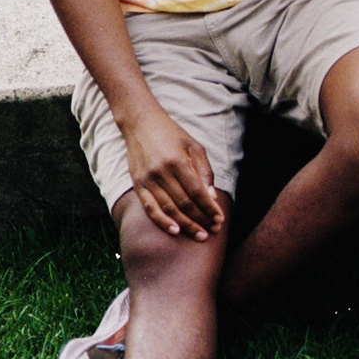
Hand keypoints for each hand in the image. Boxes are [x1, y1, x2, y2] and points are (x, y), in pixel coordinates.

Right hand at [120, 106, 225, 238]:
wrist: (140, 124)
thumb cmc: (171, 135)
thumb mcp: (193, 146)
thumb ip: (204, 170)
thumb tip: (212, 196)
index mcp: (177, 161)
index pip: (197, 191)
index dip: (209, 208)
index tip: (220, 219)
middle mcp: (161, 172)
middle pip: (184, 203)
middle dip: (201, 219)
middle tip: (214, 231)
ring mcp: (147, 180)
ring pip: (169, 209)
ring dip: (186, 224)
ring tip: (200, 235)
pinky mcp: (137, 185)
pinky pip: (150, 208)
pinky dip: (162, 221)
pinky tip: (175, 231)